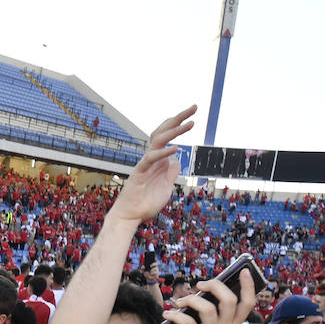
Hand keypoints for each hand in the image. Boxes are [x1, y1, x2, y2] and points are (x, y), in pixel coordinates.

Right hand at [111, 105, 196, 223]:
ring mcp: (145, 164)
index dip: (179, 124)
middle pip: (164, 131)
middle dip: (179, 118)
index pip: (168, 136)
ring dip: (175, 131)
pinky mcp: (140, 172)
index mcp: (158, 160)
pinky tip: (176, 149)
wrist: (130, 216)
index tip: (193, 116)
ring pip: (159, 141)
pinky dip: (163, 153)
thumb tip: (177, 160)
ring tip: (191, 123)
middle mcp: (152, 158)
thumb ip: (171, 173)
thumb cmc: (146, 203)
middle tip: (194, 107)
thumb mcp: (166, 187)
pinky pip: (151, 159)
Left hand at [162, 267, 257, 323]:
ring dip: (191, 299)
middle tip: (201, 284)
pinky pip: (186, 320)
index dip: (248, 285)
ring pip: (208, 307)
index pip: (247, 304)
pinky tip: (168, 314)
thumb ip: (213, 319)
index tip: (243, 271)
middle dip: (215, 285)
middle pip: (229, 299)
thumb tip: (201, 296)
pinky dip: (174, 314)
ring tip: (179, 302)